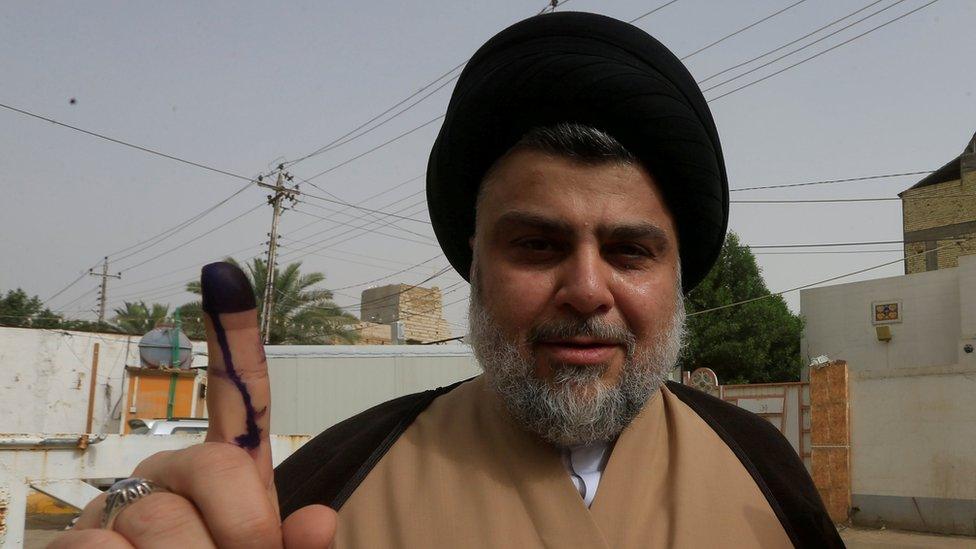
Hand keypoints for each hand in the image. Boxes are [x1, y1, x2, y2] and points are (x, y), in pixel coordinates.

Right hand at [50, 262, 336, 547]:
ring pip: (157, 520)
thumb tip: (322, 519)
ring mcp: (112, 511)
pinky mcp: (69, 547)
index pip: (234, 403)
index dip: (234, 336)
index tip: (225, 268)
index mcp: (222, 482)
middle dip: (241, 534)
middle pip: (210, 467)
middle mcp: (163, 479)